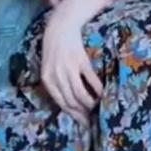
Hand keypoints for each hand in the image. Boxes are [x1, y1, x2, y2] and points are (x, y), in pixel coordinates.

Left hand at [41, 5, 101, 125]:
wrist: (60, 27)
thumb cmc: (55, 48)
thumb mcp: (49, 67)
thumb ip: (56, 83)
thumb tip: (68, 102)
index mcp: (47, 79)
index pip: (61, 103)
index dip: (73, 115)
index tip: (83, 123)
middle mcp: (56, 76)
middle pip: (70, 101)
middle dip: (82, 113)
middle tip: (93, 120)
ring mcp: (68, 69)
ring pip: (79, 94)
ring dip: (90, 104)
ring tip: (98, 108)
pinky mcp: (80, 61)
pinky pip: (90, 80)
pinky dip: (97, 89)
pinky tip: (103, 94)